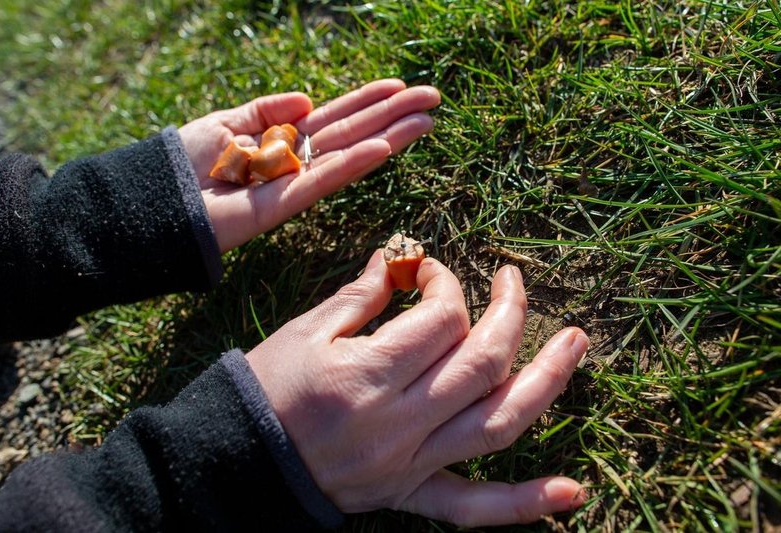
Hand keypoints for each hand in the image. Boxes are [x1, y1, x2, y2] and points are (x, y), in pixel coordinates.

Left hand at [178, 79, 440, 251]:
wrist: (153, 203)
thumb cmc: (182, 164)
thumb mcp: (225, 122)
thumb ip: (266, 111)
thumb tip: (308, 99)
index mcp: (282, 140)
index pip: (334, 117)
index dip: (366, 101)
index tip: (399, 87)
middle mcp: (295, 161)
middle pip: (352, 132)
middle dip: (392, 115)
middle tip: (434, 99)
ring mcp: (293, 182)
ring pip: (348, 153)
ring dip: (389, 136)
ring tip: (426, 120)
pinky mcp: (283, 204)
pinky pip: (323, 179)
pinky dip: (353, 163)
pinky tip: (383, 146)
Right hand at [246, 251, 588, 526]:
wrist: (236, 464)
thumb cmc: (265, 390)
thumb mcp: (305, 332)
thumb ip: (360, 295)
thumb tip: (399, 261)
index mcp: (368, 374)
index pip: (440, 319)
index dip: (444, 282)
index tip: (428, 271)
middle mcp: (399, 422)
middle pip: (482, 362)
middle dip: (507, 312)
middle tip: (512, 281)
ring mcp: (411, 463)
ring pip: (499, 423)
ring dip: (547, 381)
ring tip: (578, 343)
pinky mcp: (408, 494)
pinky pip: (472, 506)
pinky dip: (523, 503)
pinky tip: (572, 493)